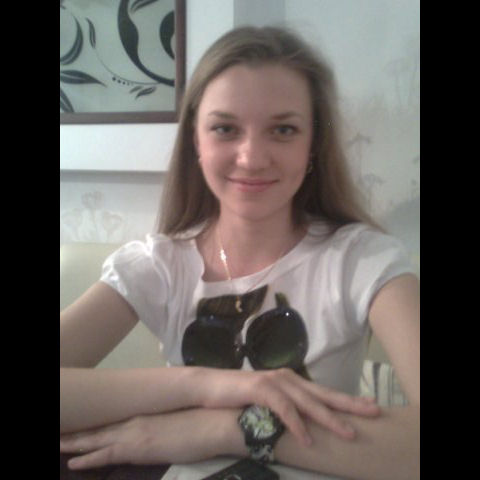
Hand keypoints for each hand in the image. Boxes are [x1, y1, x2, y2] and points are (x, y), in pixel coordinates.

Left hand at [60, 408, 235, 469]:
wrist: (213, 423)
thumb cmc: (202, 421)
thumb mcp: (178, 421)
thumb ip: (162, 425)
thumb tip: (159, 429)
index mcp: (144, 415)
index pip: (113, 422)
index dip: (95, 426)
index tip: (80, 427)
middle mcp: (135, 422)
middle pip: (99, 429)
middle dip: (77, 434)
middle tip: (59, 434)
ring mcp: (134, 433)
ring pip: (96, 440)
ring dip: (75, 443)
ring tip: (59, 443)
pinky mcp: (137, 448)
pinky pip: (105, 455)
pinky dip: (87, 460)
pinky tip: (73, 463)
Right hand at [197, 367, 380, 445]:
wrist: (209, 386)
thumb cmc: (239, 396)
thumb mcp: (268, 401)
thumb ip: (286, 406)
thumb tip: (305, 421)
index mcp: (291, 381)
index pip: (323, 391)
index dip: (346, 399)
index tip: (368, 404)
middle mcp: (287, 378)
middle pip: (323, 394)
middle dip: (349, 404)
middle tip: (373, 411)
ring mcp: (274, 381)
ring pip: (307, 402)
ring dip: (328, 419)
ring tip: (348, 433)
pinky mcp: (261, 389)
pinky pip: (284, 409)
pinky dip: (297, 424)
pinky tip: (307, 439)